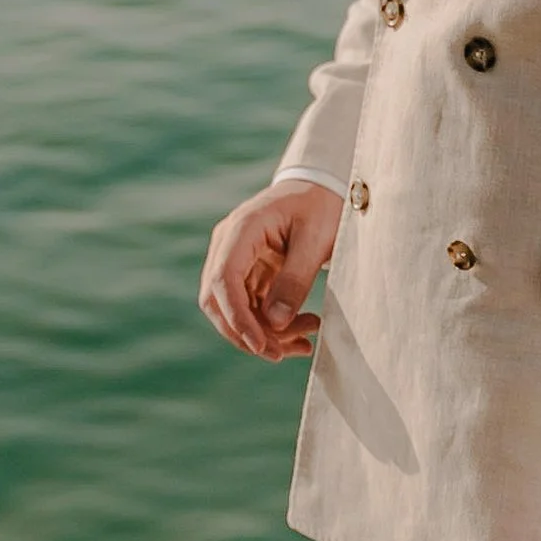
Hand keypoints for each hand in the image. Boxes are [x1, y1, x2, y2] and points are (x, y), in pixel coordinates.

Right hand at [199, 177, 340, 360]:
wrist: (322, 186)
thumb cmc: (320, 206)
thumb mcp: (315, 240)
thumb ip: (295, 280)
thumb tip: (274, 324)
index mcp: (242, 228)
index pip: (222, 279)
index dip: (237, 318)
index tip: (260, 346)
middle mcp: (229, 244)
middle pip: (218, 300)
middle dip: (247, 333)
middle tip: (283, 354)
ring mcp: (236, 258)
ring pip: (234, 309)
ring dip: (264, 334)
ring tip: (306, 341)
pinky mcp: (248, 272)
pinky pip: (250, 306)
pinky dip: (271, 326)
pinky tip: (302, 332)